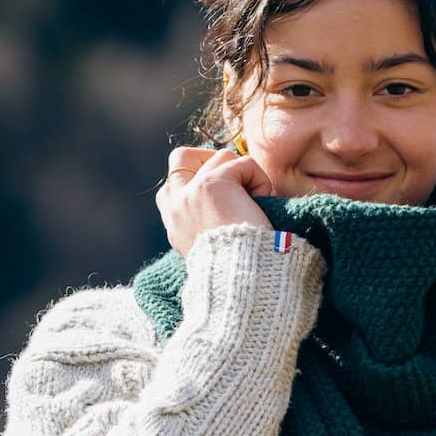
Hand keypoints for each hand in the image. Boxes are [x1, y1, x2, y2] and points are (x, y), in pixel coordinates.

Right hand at [157, 143, 275, 256]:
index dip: (200, 178)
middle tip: (236, 180)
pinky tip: (262, 203)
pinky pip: (243, 162)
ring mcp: (190, 192)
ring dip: (245, 175)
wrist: (243, 278)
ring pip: (222, 156)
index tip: (225, 197)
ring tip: (254, 203)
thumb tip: (231, 199)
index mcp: (175, 223)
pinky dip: (260, 180)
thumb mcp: (215, 244)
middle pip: (181, 157)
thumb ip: (209, 220)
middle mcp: (176, 206)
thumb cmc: (241, 266)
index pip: (173, 184)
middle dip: (211, 159)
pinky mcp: (212, 183)